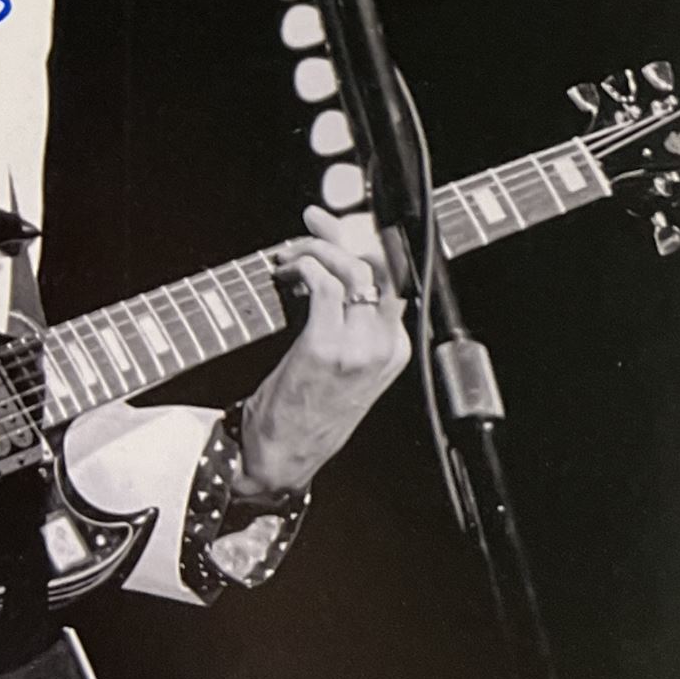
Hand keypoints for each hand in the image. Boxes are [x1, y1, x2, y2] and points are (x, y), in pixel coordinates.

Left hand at [237, 206, 411, 495]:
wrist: (283, 456)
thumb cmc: (305, 409)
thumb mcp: (342, 365)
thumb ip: (344, 320)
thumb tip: (325, 266)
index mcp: (396, 349)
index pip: (393, 278)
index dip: (364, 241)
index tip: (334, 224)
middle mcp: (385, 345)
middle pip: (378, 266)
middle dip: (342, 234)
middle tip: (311, 221)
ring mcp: (358, 347)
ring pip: (351, 269)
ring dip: (315, 248)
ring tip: (288, 255)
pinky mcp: (325, 346)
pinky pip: (322, 283)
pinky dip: (302, 265)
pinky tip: (284, 272)